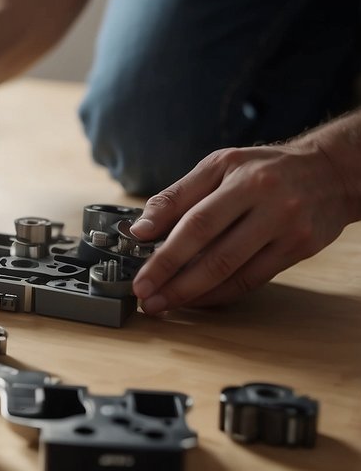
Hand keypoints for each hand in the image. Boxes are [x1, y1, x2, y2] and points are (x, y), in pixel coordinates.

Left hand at [129, 140, 358, 312]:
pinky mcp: (299, 250)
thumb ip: (177, 196)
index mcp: (243, 180)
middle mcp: (269, 205)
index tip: (140, 274)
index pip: (196, 223)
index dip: (165, 254)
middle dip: (174, 281)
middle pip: (215, 253)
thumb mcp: (219, 166)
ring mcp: (287, 230)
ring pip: (234, 272)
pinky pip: (253, 280)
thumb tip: (140, 230)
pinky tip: (197, 299)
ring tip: (165, 304)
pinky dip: (221, 293)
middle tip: (146, 298)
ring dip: (194, 294)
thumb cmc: (265, 168)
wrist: (330, 172)